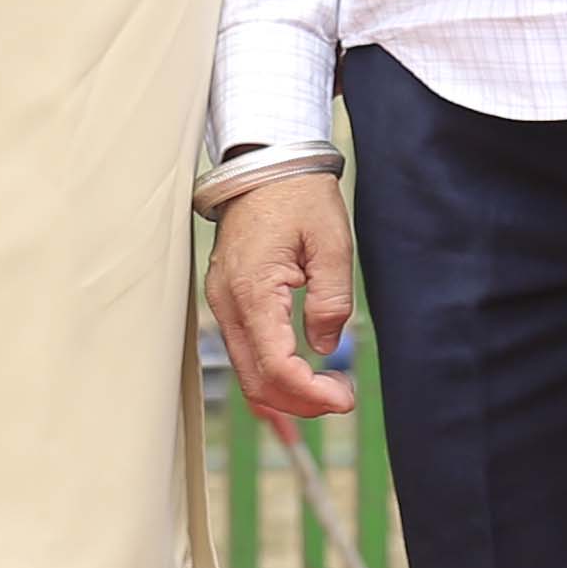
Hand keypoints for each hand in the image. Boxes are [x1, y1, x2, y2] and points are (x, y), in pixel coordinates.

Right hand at [206, 176, 358, 421]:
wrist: (264, 165)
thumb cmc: (299, 196)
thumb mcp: (332, 243)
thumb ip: (331, 299)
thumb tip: (325, 347)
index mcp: (253, 290)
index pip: (275, 366)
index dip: (310, 393)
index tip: (345, 397)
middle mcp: (228, 303)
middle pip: (255, 381)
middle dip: (299, 402)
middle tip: (341, 397)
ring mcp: (221, 303)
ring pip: (246, 372)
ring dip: (286, 392)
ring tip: (327, 388)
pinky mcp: (226, 301)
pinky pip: (243, 352)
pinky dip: (270, 374)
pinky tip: (299, 374)